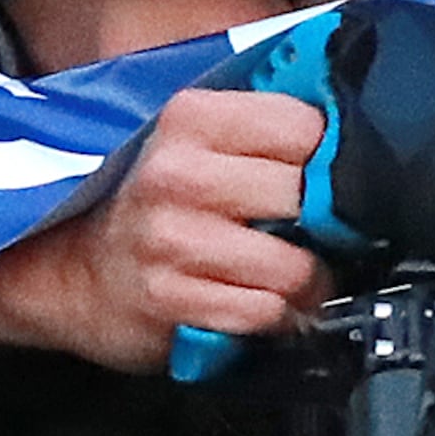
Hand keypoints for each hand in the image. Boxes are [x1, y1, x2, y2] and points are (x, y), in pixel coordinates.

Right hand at [53, 87, 331, 371]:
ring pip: (293, 266)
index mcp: (192, 118)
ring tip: (296, 276)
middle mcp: (178, 174)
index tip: (331, 178)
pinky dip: (276, 317)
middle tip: (321, 234)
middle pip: (308, 196)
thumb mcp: (199, 143)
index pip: (307, 127)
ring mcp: (171, 239)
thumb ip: (267, 127)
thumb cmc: (159, 205)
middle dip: (329, 225)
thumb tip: (355, 129)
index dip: (333, 158)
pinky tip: (263, 305)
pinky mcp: (171, 299)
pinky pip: (262, 312)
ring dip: (308, 282)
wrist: (80, 273)